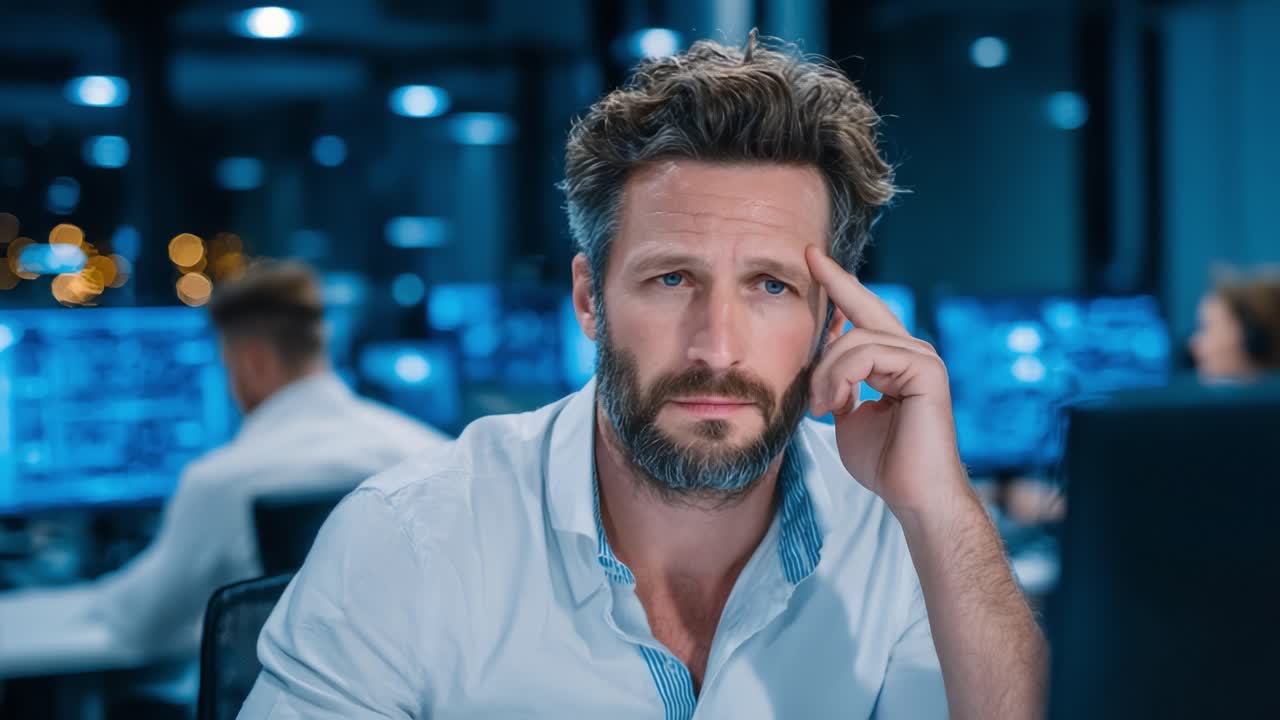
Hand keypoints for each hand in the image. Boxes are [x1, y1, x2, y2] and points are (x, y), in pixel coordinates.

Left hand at [804, 246, 969, 517]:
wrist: (913, 496)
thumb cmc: (884, 463)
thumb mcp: (848, 419)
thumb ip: (839, 389)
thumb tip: (823, 372)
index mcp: (896, 360)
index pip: (864, 314)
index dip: (839, 285)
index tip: (812, 257)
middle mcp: (913, 352)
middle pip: (862, 311)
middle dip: (833, 285)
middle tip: (806, 258)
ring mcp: (922, 358)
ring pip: (855, 340)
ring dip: (825, 374)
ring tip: (817, 406)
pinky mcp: (926, 369)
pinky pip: (867, 355)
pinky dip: (841, 378)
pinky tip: (834, 405)